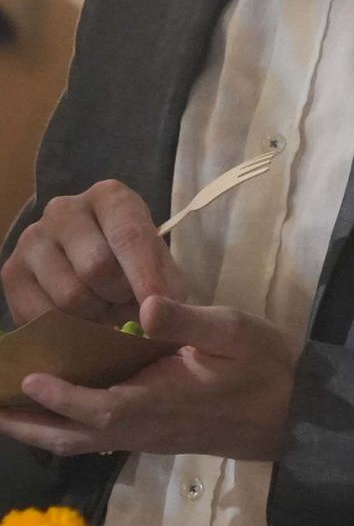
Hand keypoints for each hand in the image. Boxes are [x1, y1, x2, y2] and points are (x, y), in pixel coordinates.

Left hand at [0, 296, 300, 459]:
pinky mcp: (154, 438)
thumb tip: (149, 306)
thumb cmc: (266, 367)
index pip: (101, 405)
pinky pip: (97, 440)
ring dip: (40, 431)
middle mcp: (146, 426)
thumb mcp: (236, 331)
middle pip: (75, 436)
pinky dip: (65, 431)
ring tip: (4, 414)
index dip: (62, 396)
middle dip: (29, 424)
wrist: (295, 412)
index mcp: (163, 399)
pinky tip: (52, 414)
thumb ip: (190, 320)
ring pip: (82, 443)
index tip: (29, 378)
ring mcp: (148, 437)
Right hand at [2, 181, 183, 327]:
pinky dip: (69, 328)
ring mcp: (32, 239)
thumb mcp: (162, 265)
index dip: (146, 277)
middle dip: (121, 297)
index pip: (129, 236)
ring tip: (107, 308)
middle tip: (130, 304)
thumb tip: (155, 313)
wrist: (98, 271)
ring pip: (70, 295)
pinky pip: (42, 315)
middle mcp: (64, 209)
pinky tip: (82, 317)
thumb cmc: (137, 264)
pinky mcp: (11, 272)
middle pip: (96, 268)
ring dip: (97, 314)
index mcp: (110, 197)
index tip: (159, 306)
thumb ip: (166, 285)